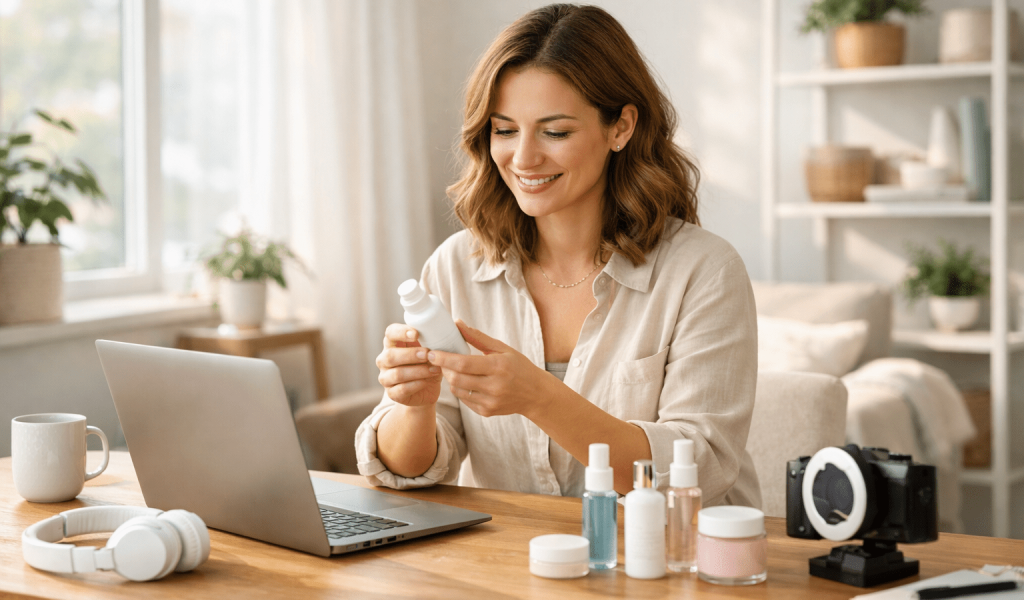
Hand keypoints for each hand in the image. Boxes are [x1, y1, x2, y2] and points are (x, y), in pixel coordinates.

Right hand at [375, 323, 442, 406]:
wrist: (427, 389)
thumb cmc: (427, 364)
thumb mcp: (429, 350)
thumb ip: (429, 340)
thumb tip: (440, 332)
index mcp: (392, 344)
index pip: (390, 333)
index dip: (401, 332)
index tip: (416, 334)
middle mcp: (384, 360)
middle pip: (390, 355)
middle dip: (411, 354)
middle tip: (428, 354)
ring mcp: (386, 378)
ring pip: (397, 374)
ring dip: (418, 371)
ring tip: (435, 369)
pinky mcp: (392, 393)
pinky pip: (402, 389)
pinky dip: (416, 385)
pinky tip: (427, 381)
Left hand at [428, 320, 553, 417]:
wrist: (536, 394)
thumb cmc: (519, 367)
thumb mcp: (502, 348)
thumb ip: (477, 337)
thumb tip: (457, 323)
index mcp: (498, 367)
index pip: (463, 363)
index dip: (444, 358)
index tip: (432, 353)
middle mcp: (494, 386)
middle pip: (456, 378)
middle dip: (444, 369)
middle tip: (440, 360)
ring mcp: (490, 402)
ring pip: (457, 390)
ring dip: (451, 379)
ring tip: (454, 370)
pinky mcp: (487, 412)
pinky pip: (464, 400)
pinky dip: (460, 390)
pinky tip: (467, 382)